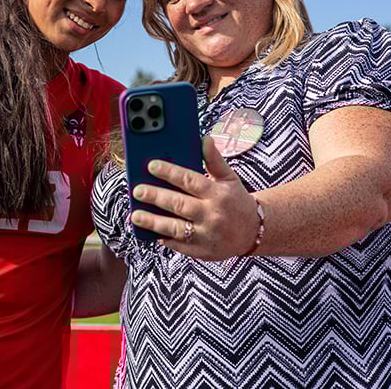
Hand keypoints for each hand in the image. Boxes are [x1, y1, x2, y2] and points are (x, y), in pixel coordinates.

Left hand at [130, 137, 259, 260]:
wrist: (253, 232)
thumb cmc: (236, 201)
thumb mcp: (229, 178)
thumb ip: (214, 160)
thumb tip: (205, 139)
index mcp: (218, 194)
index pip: (190, 180)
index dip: (169, 172)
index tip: (151, 165)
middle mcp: (212, 215)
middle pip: (179, 204)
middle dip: (155, 197)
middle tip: (137, 191)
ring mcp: (207, 235)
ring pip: (175, 228)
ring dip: (153, 222)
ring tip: (136, 215)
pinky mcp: (202, 252)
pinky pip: (179, 245)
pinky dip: (164, 238)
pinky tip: (150, 231)